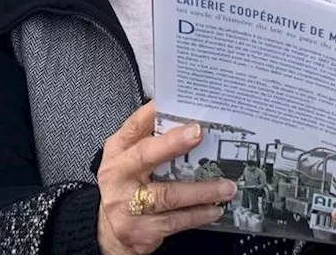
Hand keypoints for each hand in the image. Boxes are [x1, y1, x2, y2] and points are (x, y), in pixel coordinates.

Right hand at [96, 102, 236, 254]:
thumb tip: (185, 120)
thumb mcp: (128, 159)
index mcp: (117, 152)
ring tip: (226, 186)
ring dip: (201, 190)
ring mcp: (128, 205)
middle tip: (198, 134)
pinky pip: (176, 221)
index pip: (132, 127)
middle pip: (144, 156)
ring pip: (168, 195)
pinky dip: (198, 214)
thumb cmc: (126, 187)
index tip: (176, 104)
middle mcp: (119, 176)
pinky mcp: (142, 230)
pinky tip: (214, 209)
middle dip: (173, 143)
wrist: (109, 232)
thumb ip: (149, 140)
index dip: (152, 114)